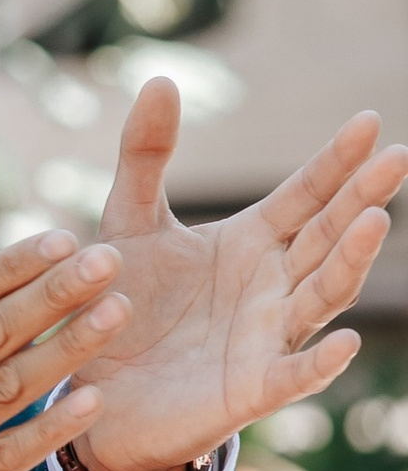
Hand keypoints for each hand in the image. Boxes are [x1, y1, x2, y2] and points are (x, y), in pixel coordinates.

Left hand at [61, 82, 407, 470]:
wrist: (93, 391)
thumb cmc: (122, 305)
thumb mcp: (129, 224)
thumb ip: (145, 158)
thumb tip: (159, 79)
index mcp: (251, 242)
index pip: (306, 194)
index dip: (337, 161)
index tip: (370, 122)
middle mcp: (273, 285)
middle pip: (329, 235)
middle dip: (363, 198)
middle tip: (397, 158)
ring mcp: (269, 337)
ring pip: (323, 294)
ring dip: (350, 261)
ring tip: (376, 222)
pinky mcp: (250, 388)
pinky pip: (294, 375)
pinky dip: (319, 364)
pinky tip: (344, 344)